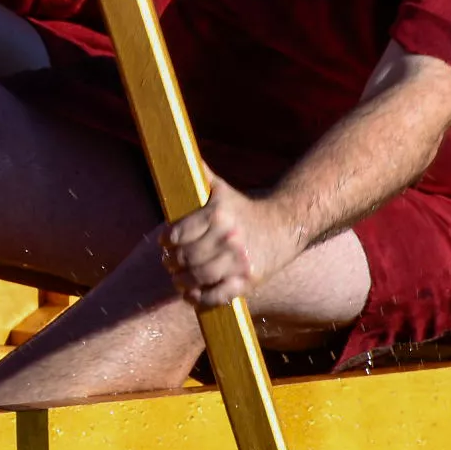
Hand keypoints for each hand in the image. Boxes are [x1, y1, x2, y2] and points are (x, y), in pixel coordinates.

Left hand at [159, 176, 303, 308]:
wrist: (285, 226)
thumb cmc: (243, 208)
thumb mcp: (221, 189)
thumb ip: (199, 173)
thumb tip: (177, 150)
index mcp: (218, 214)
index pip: (178, 234)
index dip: (166, 242)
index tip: (164, 244)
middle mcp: (229, 238)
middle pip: (186, 258)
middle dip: (171, 263)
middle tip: (169, 263)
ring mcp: (240, 261)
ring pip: (199, 278)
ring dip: (181, 281)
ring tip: (178, 279)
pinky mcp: (249, 281)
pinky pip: (218, 296)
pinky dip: (200, 299)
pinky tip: (192, 295)